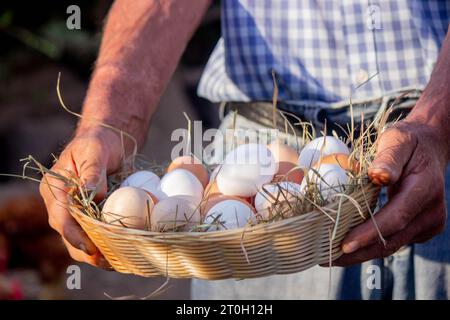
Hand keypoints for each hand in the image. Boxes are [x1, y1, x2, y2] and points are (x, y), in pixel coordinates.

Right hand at [39, 127, 122, 267]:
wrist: (109, 141)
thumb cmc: (99, 143)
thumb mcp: (95, 151)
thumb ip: (92, 171)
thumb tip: (93, 195)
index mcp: (55, 187)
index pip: (59, 215)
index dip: (72, 233)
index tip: (89, 245)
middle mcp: (60, 202)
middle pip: (67, 233)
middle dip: (84, 249)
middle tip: (104, 260)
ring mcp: (74, 210)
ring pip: (78, 237)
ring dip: (93, 252)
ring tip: (113, 263)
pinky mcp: (89, 214)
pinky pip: (91, 233)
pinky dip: (103, 244)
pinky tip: (118, 253)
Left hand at [333, 119, 447, 265]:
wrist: (430, 148)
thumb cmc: (408, 141)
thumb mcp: (397, 140)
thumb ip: (388, 158)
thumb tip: (377, 176)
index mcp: (425, 189)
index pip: (395, 218)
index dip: (369, 233)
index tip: (344, 245)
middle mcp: (431, 212)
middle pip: (391, 240)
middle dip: (358, 252)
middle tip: (326, 259)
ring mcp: (428, 223)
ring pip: (391, 245)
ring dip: (361, 253)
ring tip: (330, 257)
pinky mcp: (421, 229)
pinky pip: (393, 240)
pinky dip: (370, 245)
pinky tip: (347, 245)